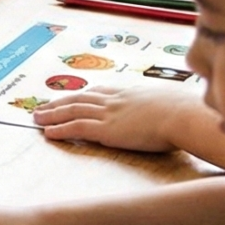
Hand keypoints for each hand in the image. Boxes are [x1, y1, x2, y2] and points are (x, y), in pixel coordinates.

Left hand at [32, 83, 200, 153]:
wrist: (184, 115)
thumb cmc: (187, 112)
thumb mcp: (172, 102)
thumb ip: (165, 106)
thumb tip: (175, 109)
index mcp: (131, 92)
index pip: (100, 92)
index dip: (82, 94)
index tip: (71, 95)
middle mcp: (115, 100)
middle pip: (80, 98)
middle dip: (59, 102)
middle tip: (43, 105)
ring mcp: (109, 113)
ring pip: (73, 111)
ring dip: (52, 114)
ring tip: (37, 118)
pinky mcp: (107, 130)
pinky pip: (77, 128)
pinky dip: (60, 129)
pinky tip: (48, 132)